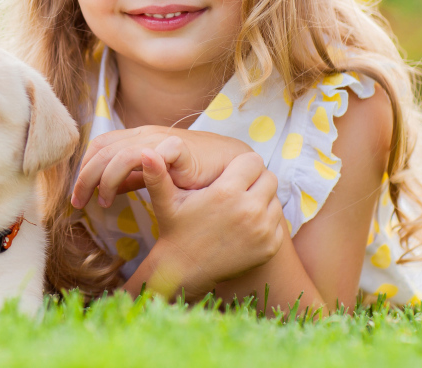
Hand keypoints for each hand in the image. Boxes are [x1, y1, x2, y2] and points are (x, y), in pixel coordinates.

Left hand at [70, 126, 251, 208]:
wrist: (232, 166)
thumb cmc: (193, 173)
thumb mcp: (154, 177)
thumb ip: (131, 180)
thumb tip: (104, 190)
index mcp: (136, 138)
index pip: (99, 146)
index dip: (84, 169)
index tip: (78, 196)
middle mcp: (144, 135)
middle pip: (101, 150)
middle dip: (84, 177)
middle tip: (77, 203)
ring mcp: (160, 139)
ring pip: (117, 153)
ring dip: (102, 179)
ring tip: (102, 202)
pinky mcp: (177, 148)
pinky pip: (145, 155)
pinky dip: (128, 173)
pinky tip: (124, 193)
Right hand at [140, 148, 284, 297]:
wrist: (186, 269)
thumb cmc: (175, 229)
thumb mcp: (164, 200)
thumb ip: (156, 174)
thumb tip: (144, 151)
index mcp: (226, 192)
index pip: (253, 161)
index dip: (241, 165)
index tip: (229, 174)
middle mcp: (249, 210)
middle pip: (269, 177)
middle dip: (254, 179)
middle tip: (236, 188)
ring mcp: (263, 230)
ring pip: (275, 199)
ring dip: (261, 199)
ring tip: (239, 206)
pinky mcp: (270, 246)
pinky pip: (277, 222)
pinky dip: (266, 221)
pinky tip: (245, 225)